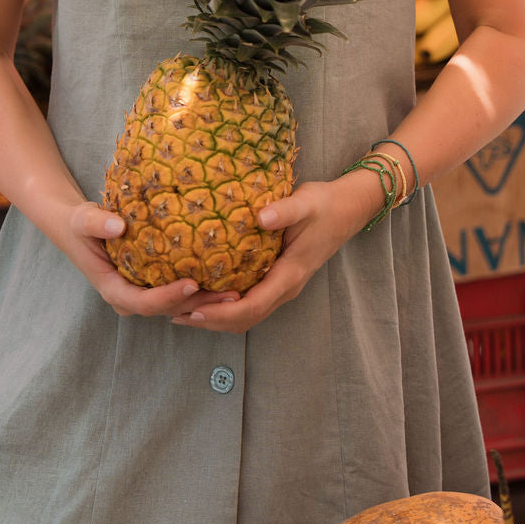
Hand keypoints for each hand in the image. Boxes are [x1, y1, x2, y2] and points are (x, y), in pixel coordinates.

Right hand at [65, 201, 240, 318]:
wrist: (79, 229)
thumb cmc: (80, 224)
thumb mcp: (82, 219)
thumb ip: (95, 221)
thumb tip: (118, 225)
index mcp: (113, 289)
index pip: (144, 302)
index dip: (168, 296)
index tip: (192, 283)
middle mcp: (130, 297)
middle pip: (167, 308)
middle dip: (198, 304)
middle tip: (230, 295)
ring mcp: (142, 292)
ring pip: (177, 304)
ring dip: (205, 301)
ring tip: (236, 292)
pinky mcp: (153, 283)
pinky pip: (178, 291)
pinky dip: (200, 289)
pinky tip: (225, 278)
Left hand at [168, 172, 378, 333]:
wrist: (348, 208)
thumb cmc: (325, 204)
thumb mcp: (306, 202)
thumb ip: (285, 210)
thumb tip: (261, 217)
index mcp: (291, 274)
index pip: (253, 306)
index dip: (222, 314)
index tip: (194, 312)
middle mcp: (286, 287)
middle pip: (245, 319)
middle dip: (211, 321)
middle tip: (175, 314)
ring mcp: (283, 286)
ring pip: (247, 315)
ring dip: (217, 318)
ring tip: (182, 311)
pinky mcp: (279, 279)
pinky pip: (251, 303)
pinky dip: (226, 307)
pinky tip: (205, 295)